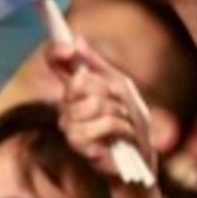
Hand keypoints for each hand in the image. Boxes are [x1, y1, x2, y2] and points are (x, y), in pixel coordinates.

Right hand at [51, 39, 156, 179]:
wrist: (140, 158)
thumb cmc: (131, 124)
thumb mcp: (122, 88)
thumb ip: (99, 65)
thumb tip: (76, 39)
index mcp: (76, 88)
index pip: (56, 63)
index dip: (56, 52)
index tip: (67, 48)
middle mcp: (66, 104)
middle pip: (79, 82)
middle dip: (110, 93)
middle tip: (121, 107)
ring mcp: (69, 125)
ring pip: (92, 104)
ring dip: (119, 113)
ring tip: (123, 125)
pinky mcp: (77, 144)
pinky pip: (99, 124)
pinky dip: (120, 129)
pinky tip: (120, 138)